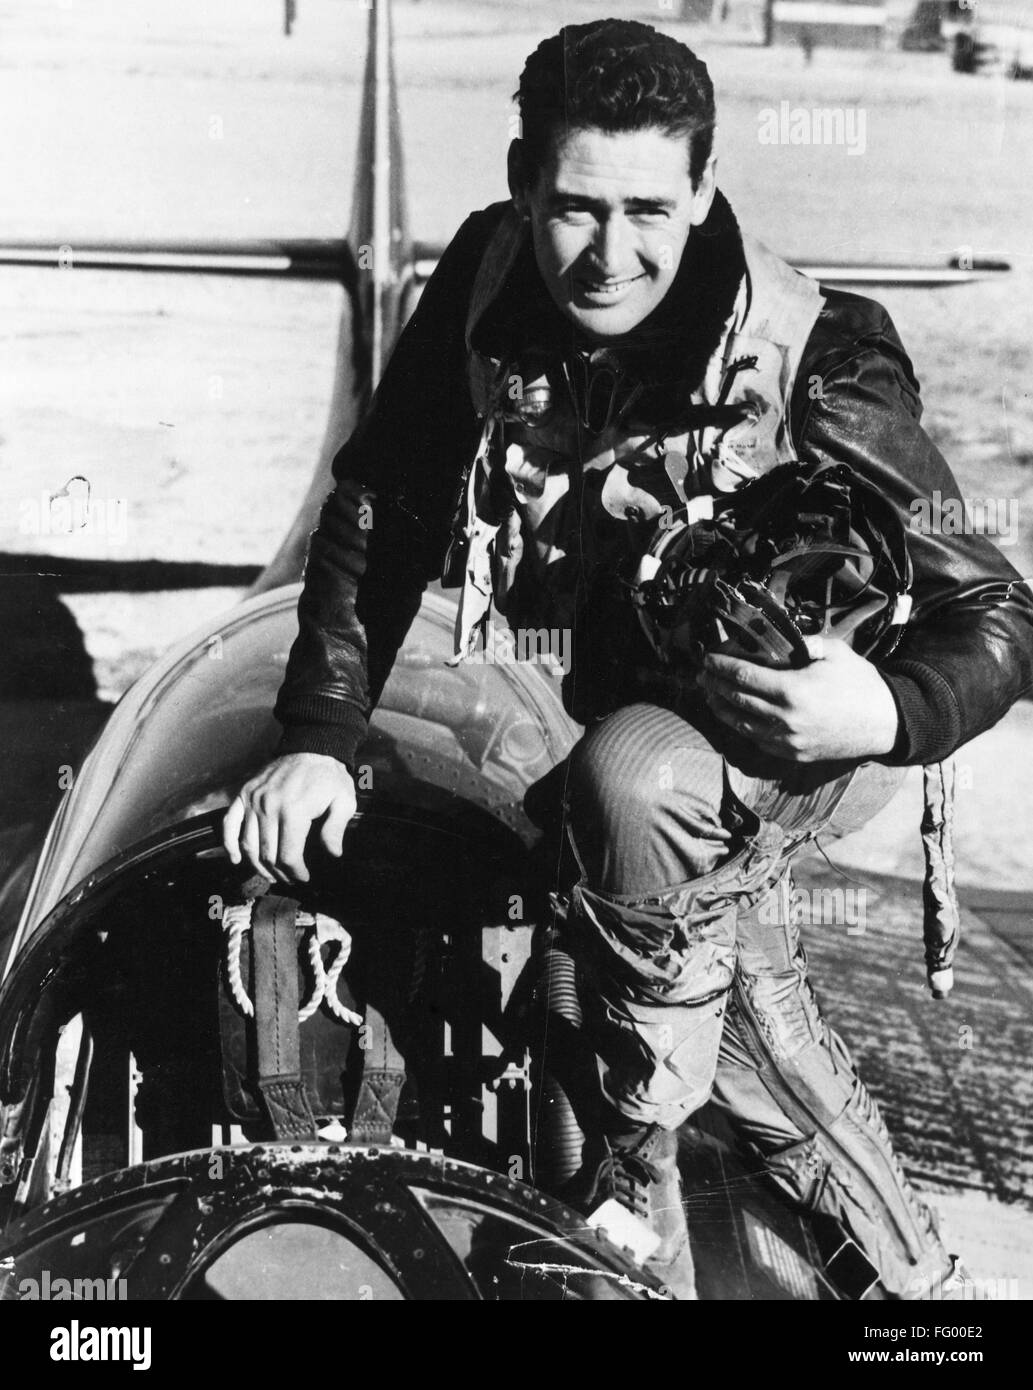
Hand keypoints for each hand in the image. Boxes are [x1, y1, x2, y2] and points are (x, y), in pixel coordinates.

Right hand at [222, 753, 356, 882]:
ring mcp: (253, 800)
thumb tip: (333, 853)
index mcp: (294, 811)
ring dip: (258, 865)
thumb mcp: (344, 800)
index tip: (303, 878)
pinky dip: (229, 844)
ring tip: (271, 874)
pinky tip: (236, 860)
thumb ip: (336, 828)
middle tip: (289, 879)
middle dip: (279, 873)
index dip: (295, 872)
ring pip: (249, 844)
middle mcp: (269, 806)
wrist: (312, 746)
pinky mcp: (244, 794)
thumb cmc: (330, 776)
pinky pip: (230, 823)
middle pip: (267, 854)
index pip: (288, 855)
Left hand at [700, 636, 901, 761]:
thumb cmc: (861, 683)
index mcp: (791, 691)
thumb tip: (781, 633)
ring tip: (710, 695)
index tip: (707, 658)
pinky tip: (737, 716)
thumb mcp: (835, 652)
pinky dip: (743, 727)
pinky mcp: (793, 754)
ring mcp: (787, 740)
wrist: (886, 723)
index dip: (720, 666)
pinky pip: (759, 740)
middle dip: (714, 685)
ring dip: (722, 709)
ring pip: (742, 724)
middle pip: (736, 700)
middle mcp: (784, 719)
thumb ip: (805, 641)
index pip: (742, 677)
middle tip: (702, 675)